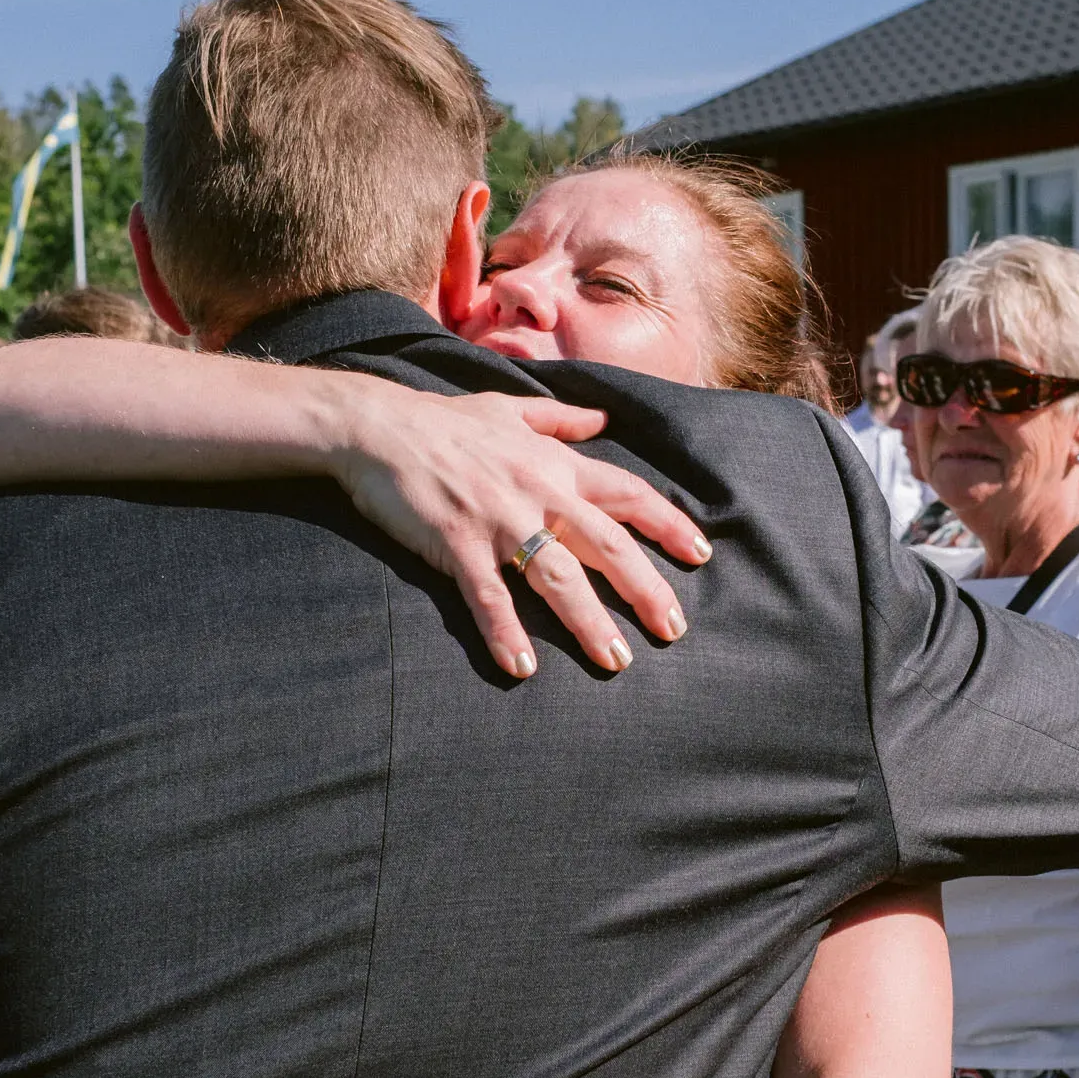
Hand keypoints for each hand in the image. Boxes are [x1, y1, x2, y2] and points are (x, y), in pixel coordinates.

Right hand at [338, 388, 710, 679]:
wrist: (377, 425)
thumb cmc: (443, 422)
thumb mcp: (508, 410)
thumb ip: (559, 419)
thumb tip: (602, 419)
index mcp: (554, 464)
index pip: (628, 494)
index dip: (668, 524)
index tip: (701, 553)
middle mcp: (538, 492)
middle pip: (607, 545)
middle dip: (644, 589)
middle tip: (672, 630)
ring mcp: (498, 519)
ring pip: (557, 576)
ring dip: (589, 622)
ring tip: (614, 661)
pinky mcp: (456, 543)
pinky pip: (488, 595)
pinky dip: (504, 631)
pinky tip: (521, 667)